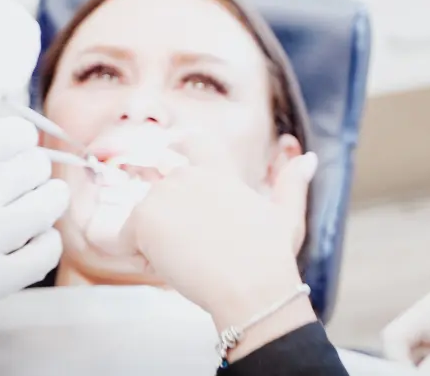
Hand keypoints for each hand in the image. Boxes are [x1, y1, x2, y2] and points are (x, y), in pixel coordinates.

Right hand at [0, 118, 67, 373]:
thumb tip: (6, 150)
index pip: (14, 133)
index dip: (21, 144)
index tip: (16, 156)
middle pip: (36, 165)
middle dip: (33, 174)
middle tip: (21, 190)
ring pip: (50, 201)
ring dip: (47, 203)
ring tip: (33, 213)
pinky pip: (47, 251)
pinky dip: (46, 243)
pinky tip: (31, 244)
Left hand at [127, 153, 317, 330]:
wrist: (252, 287)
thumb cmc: (271, 258)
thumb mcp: (287, 216)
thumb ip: (293, 183)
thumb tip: (309, 158)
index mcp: (219, 172)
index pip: (190, 143)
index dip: (175, 150)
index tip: (169, 160)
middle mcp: (188, 175)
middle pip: (156, 186)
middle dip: (162, 216)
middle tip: (190, 247)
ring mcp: (163, 194)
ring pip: (140, 216)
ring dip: (150, 239)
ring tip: (183, 262)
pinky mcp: (144, 219)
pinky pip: (120, 240)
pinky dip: (133, 258)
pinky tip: (164, 269)